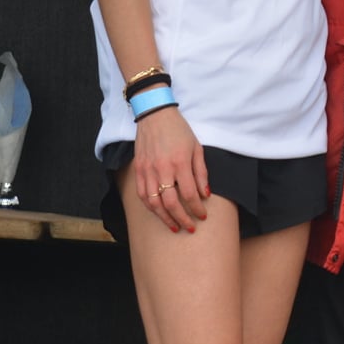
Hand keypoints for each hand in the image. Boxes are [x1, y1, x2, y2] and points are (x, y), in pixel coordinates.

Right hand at [131, 108, 211, 232]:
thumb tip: (205, 194)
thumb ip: (201, 172)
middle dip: (182, 219)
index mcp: (180, 163)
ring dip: (164, 218)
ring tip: (174, 226)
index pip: (189, 194)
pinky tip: (159, 213)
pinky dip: (151, 207)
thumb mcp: (197, 148)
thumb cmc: (179, 131)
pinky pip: (142, 195)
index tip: (202, 216)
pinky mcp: (138, 170)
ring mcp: (147, 170)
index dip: (197, 208)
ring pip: (154, 203)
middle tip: (190, 227)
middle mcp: (162, 169)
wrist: (155, 115)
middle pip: (171, 203)